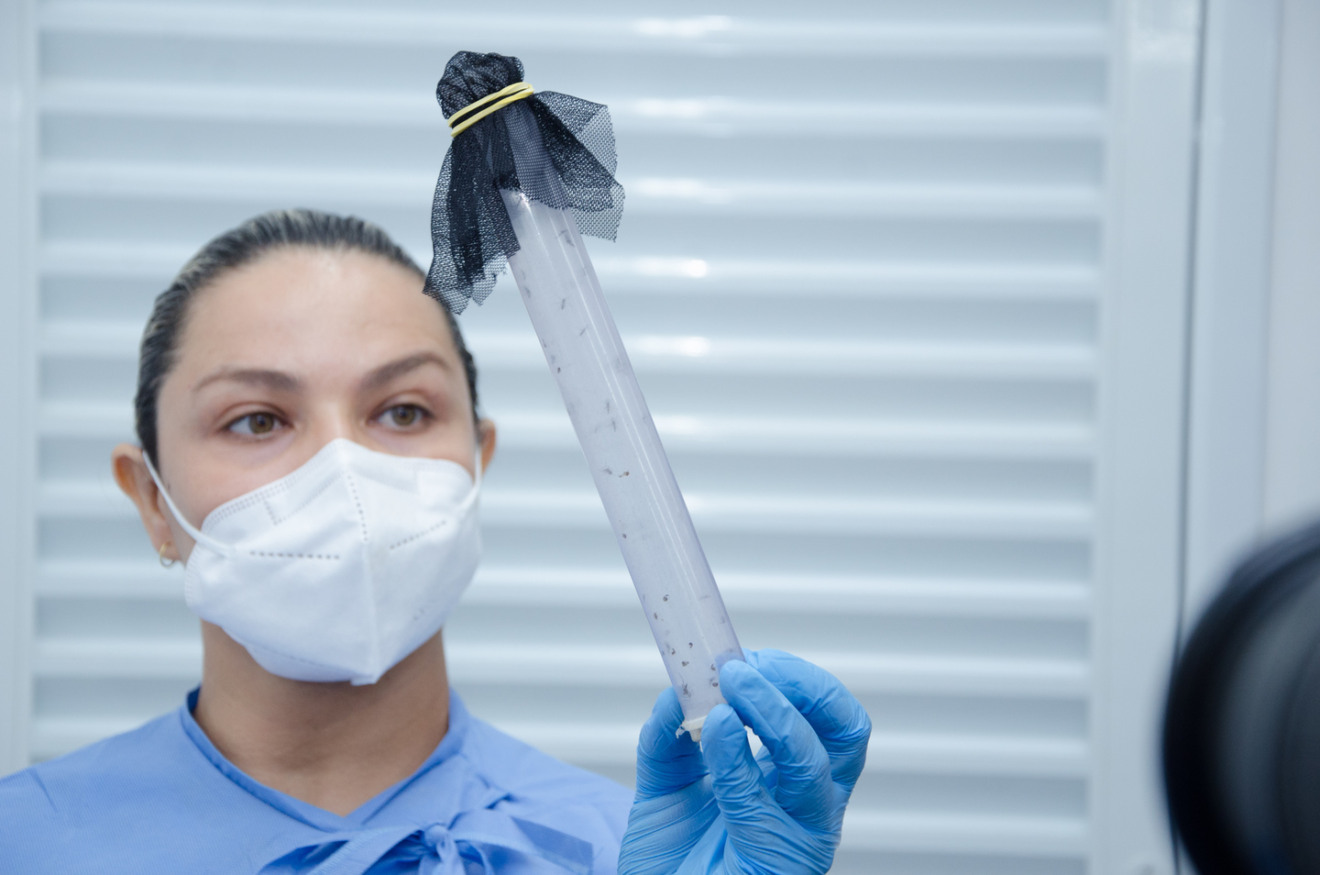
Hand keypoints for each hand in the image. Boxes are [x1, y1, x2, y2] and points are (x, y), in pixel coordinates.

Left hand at [618, 649, 871, 874]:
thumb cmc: (673, 860)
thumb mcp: (668, 782)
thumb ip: (673, 734)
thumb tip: (680, 688)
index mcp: (794, 780)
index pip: (829, 718)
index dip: (797, 678)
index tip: (748, 656)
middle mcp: (809, 806)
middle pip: (846, 733)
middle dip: (804, 685)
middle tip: (752, 666)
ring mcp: (798, 836)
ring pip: (815, 763)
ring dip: (773, 711)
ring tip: (731, 687)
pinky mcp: (775, 862)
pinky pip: (761, 801)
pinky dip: (735, 758)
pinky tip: (711, 731)